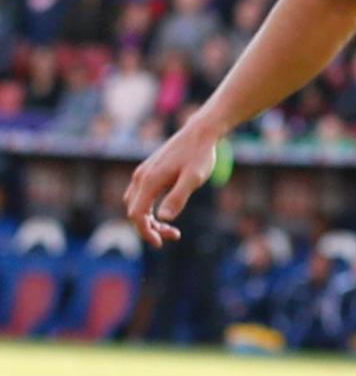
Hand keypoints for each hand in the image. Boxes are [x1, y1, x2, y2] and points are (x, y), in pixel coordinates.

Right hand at [125, 123, 218, 246]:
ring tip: (172, 228)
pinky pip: (141, 196)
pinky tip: (166, 211)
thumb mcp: (193, 178)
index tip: (161, 243)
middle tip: (174, 234)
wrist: (200, 133)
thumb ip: (177, 198)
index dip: (146, 232)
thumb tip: (162, 218)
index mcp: (149, 181)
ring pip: (136, 204)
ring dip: (150, 220)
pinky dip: (150, 209)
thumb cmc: (200, 155)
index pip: (137, 215)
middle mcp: (141, 177)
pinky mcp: (149, 171)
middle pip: (134, 211)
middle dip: (150, 228)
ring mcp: (143, 173)